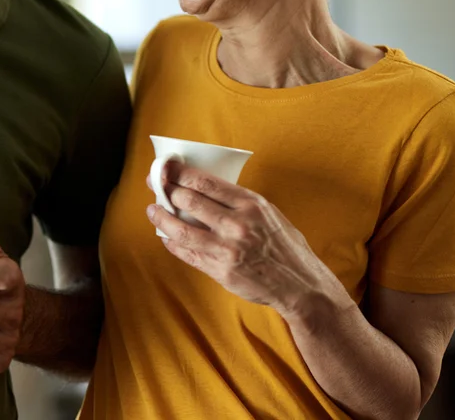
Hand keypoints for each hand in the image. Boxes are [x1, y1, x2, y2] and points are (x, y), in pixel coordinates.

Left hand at [147, 163, 345, 318]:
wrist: (301, 287)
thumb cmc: (286, 248)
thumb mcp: (269, 214)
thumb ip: (239, 203)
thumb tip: (204, 189)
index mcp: (251, 205)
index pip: (205, 182)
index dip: (180, 173)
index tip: (166, 167)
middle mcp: (237, 225)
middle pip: (189, 201)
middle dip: (166, 190)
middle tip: (155, 184)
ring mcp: (226, 250)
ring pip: (180, 229)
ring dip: (161, 217)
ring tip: (153, 210)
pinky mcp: (220, 271)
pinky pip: (187, 254)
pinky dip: (172, 243)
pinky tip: (165, 236)